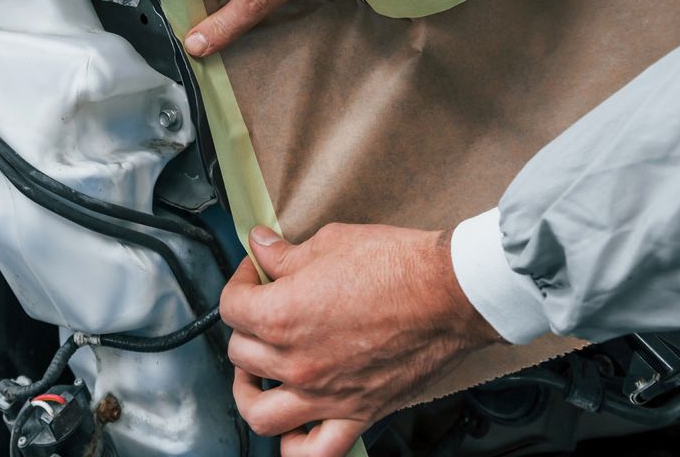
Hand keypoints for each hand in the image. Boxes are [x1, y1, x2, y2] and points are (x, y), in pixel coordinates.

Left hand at [221, 223, 499, 454]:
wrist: (449, 294)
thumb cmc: (397, 266)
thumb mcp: (330, 242)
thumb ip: (286, 255)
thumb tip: (262, 247)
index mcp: (281, 315)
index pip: (231, 306)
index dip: (239, 282)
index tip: (255, 274)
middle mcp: (296, 362)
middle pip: (241, 353)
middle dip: (246, 327)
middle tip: (263, 310)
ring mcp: (325, 394)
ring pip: (260, 412)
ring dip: (249, 393)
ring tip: (256, 374)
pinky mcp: (357, 413)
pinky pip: (316, 450)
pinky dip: (296, 445)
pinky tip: (294, 428)